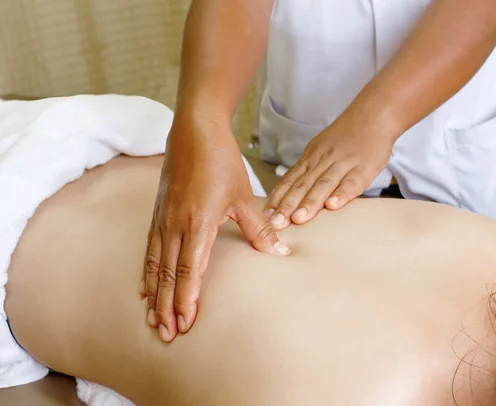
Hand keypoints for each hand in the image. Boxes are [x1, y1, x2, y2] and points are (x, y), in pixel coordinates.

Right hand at [142, 121, 290, 342]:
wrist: (195, 131)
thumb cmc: (221, 162)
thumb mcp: (245, 197)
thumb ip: (259, 228)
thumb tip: (279, 252)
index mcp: (198, 223)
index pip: (190, 271)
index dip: (187, 299)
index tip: (186, 323)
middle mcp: (175, 225)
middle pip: (168, 275)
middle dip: (167, 306)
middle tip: (166, 333)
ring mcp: (163, 219)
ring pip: (155, 265)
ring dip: (154, 294)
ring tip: (153, 319)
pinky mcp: (158, 213)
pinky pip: (148, 249)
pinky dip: (146, 272)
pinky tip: (145, 287)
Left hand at [265, 112, 394, 229]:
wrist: (373, 115)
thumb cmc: (347, 137)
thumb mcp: (321, 149)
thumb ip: (308, 170)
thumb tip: (289, 194)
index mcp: (311, 158)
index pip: (290, 180)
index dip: (277, 199)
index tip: (266, 216)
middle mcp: (323, 161)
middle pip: (302, 185)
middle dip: (287, 205)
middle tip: (276, 223)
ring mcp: (343, 164)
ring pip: (323, 185)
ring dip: (310, 203)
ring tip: (299, 219)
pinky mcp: (363, 168)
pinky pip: (351, 182)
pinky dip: (342, 194)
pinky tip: (333, 206)